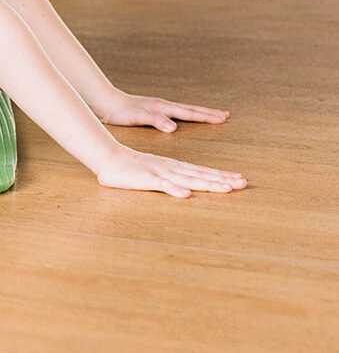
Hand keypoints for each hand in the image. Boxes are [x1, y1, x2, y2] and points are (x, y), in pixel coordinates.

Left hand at [93, 88, 229, 131]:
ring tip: (211, 115)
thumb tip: (174, 127)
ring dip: (199, 113)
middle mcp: (164, 105)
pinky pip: (176, 113)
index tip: (223, 118)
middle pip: (191, 109)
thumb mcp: (139, 117)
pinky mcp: (154, 110)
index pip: (190, 113)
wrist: (107, 102)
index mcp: (164, 108)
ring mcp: (160, 107)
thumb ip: (156, 120)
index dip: (207, 117)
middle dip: (208, 113)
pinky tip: (185, 118)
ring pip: (185, 110)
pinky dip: (187, 115)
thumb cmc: (121, 112)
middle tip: (226, 115)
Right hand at [96, 145, 246, 197]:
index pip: (202, 172)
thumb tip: (187, 190)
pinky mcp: (148, 178)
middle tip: (243, 184)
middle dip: (223, 180)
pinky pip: (163, 185)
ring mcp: (161, 173)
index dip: (221, 176)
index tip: (240, 180)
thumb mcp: (156, 174)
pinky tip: (187, 195)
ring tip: (226, 188)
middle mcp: (172, 169)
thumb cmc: (132, 169)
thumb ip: (171, 181)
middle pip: (201, 175)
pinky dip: (175, 189)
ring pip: (188, 179)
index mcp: (175, 168)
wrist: (108, 157)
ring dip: (208, 183)